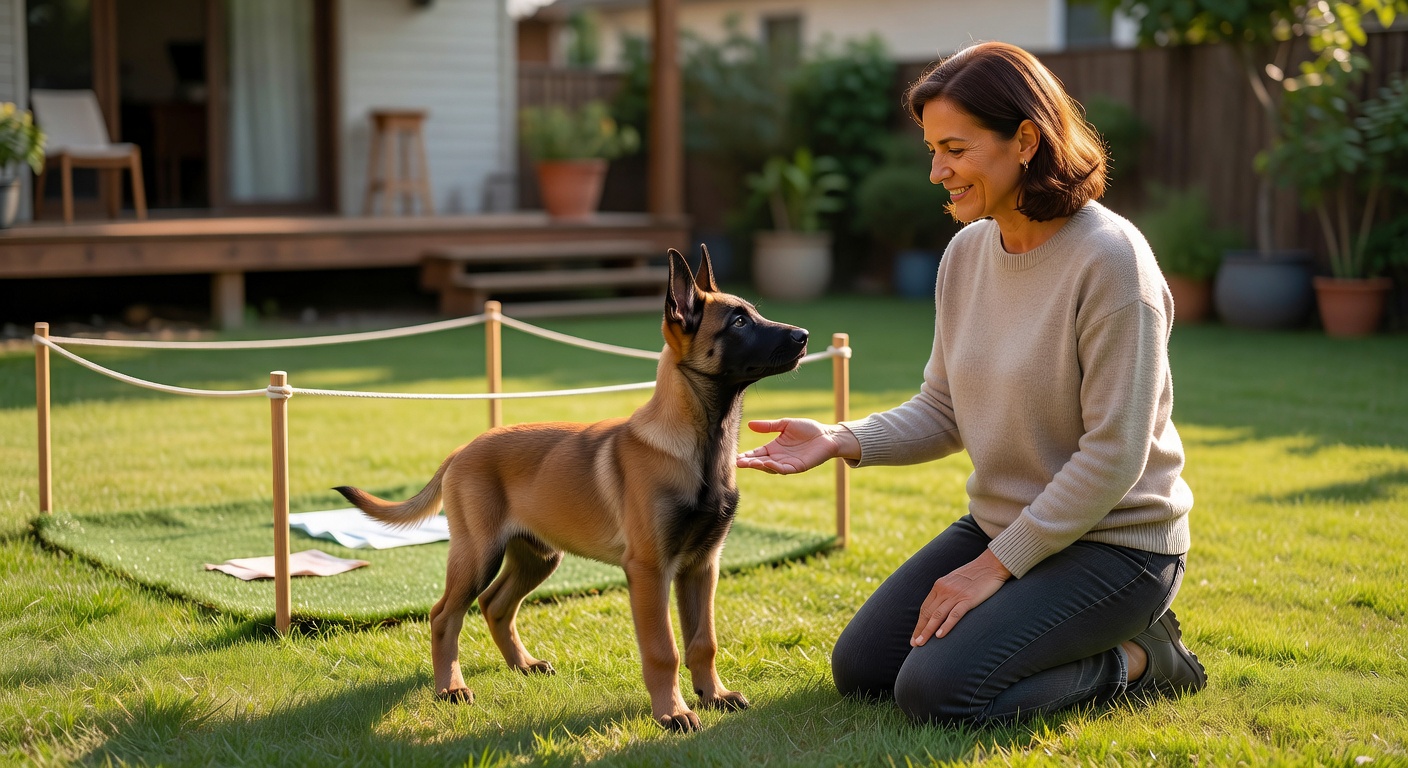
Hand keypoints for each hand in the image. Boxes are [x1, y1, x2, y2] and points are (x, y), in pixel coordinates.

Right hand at [736, 419, 858, 474]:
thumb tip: (749, 424)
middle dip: (749, 463)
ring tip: (750, 463)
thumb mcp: (785, 424)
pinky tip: (768, 463)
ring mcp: (787, 464)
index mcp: (774, 448)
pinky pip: (784, 469)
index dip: (746, 455)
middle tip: (738, 463)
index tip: (736, 457)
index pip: (757, 453)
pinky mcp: (797, 467)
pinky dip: (775, 467)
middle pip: (760, 462)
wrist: (827, 435)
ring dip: (760, 466)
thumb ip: (768, 426)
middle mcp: (778, 457)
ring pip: (770, 468)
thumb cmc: (808, 429)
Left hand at [911, 549, 1010, 646]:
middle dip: (920, 630)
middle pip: (928, 613)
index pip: (925, 608)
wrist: (992, 564)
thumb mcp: (955, 580)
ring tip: (921, 643)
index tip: (915, 635)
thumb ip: (946, 592)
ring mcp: (956, 595)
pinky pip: (954, 614)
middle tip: (914, 644)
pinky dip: (946, 625)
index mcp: (939, 585)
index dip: (919, 623)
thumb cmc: (976, 574)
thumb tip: (941, 606)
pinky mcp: (968, 599)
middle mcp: (944, 590)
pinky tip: (939, 635)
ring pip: (937, 616)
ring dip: (928, 631)